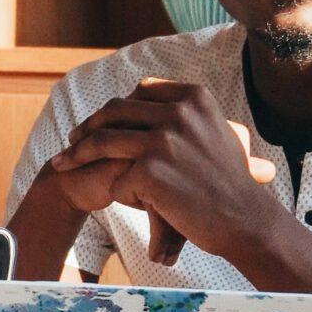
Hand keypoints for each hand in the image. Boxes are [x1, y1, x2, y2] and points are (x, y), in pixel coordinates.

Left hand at [51, 80, 277, 263]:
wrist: (247, 221)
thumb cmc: (232, 185)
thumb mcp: (217, 133)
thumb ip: (185, 115)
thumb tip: (145, 94)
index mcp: (194, 98)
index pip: (142, 90)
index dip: (118, 106)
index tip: (103, 120)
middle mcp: (178, 112)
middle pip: (116, 112)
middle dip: (89, 126)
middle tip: (72, 141)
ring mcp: (163, 140)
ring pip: (104, 141)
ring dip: (78, 153)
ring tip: (63, 164)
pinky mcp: (150, 171)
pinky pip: (117, 180)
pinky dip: (119, 193)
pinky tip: (134, 205)